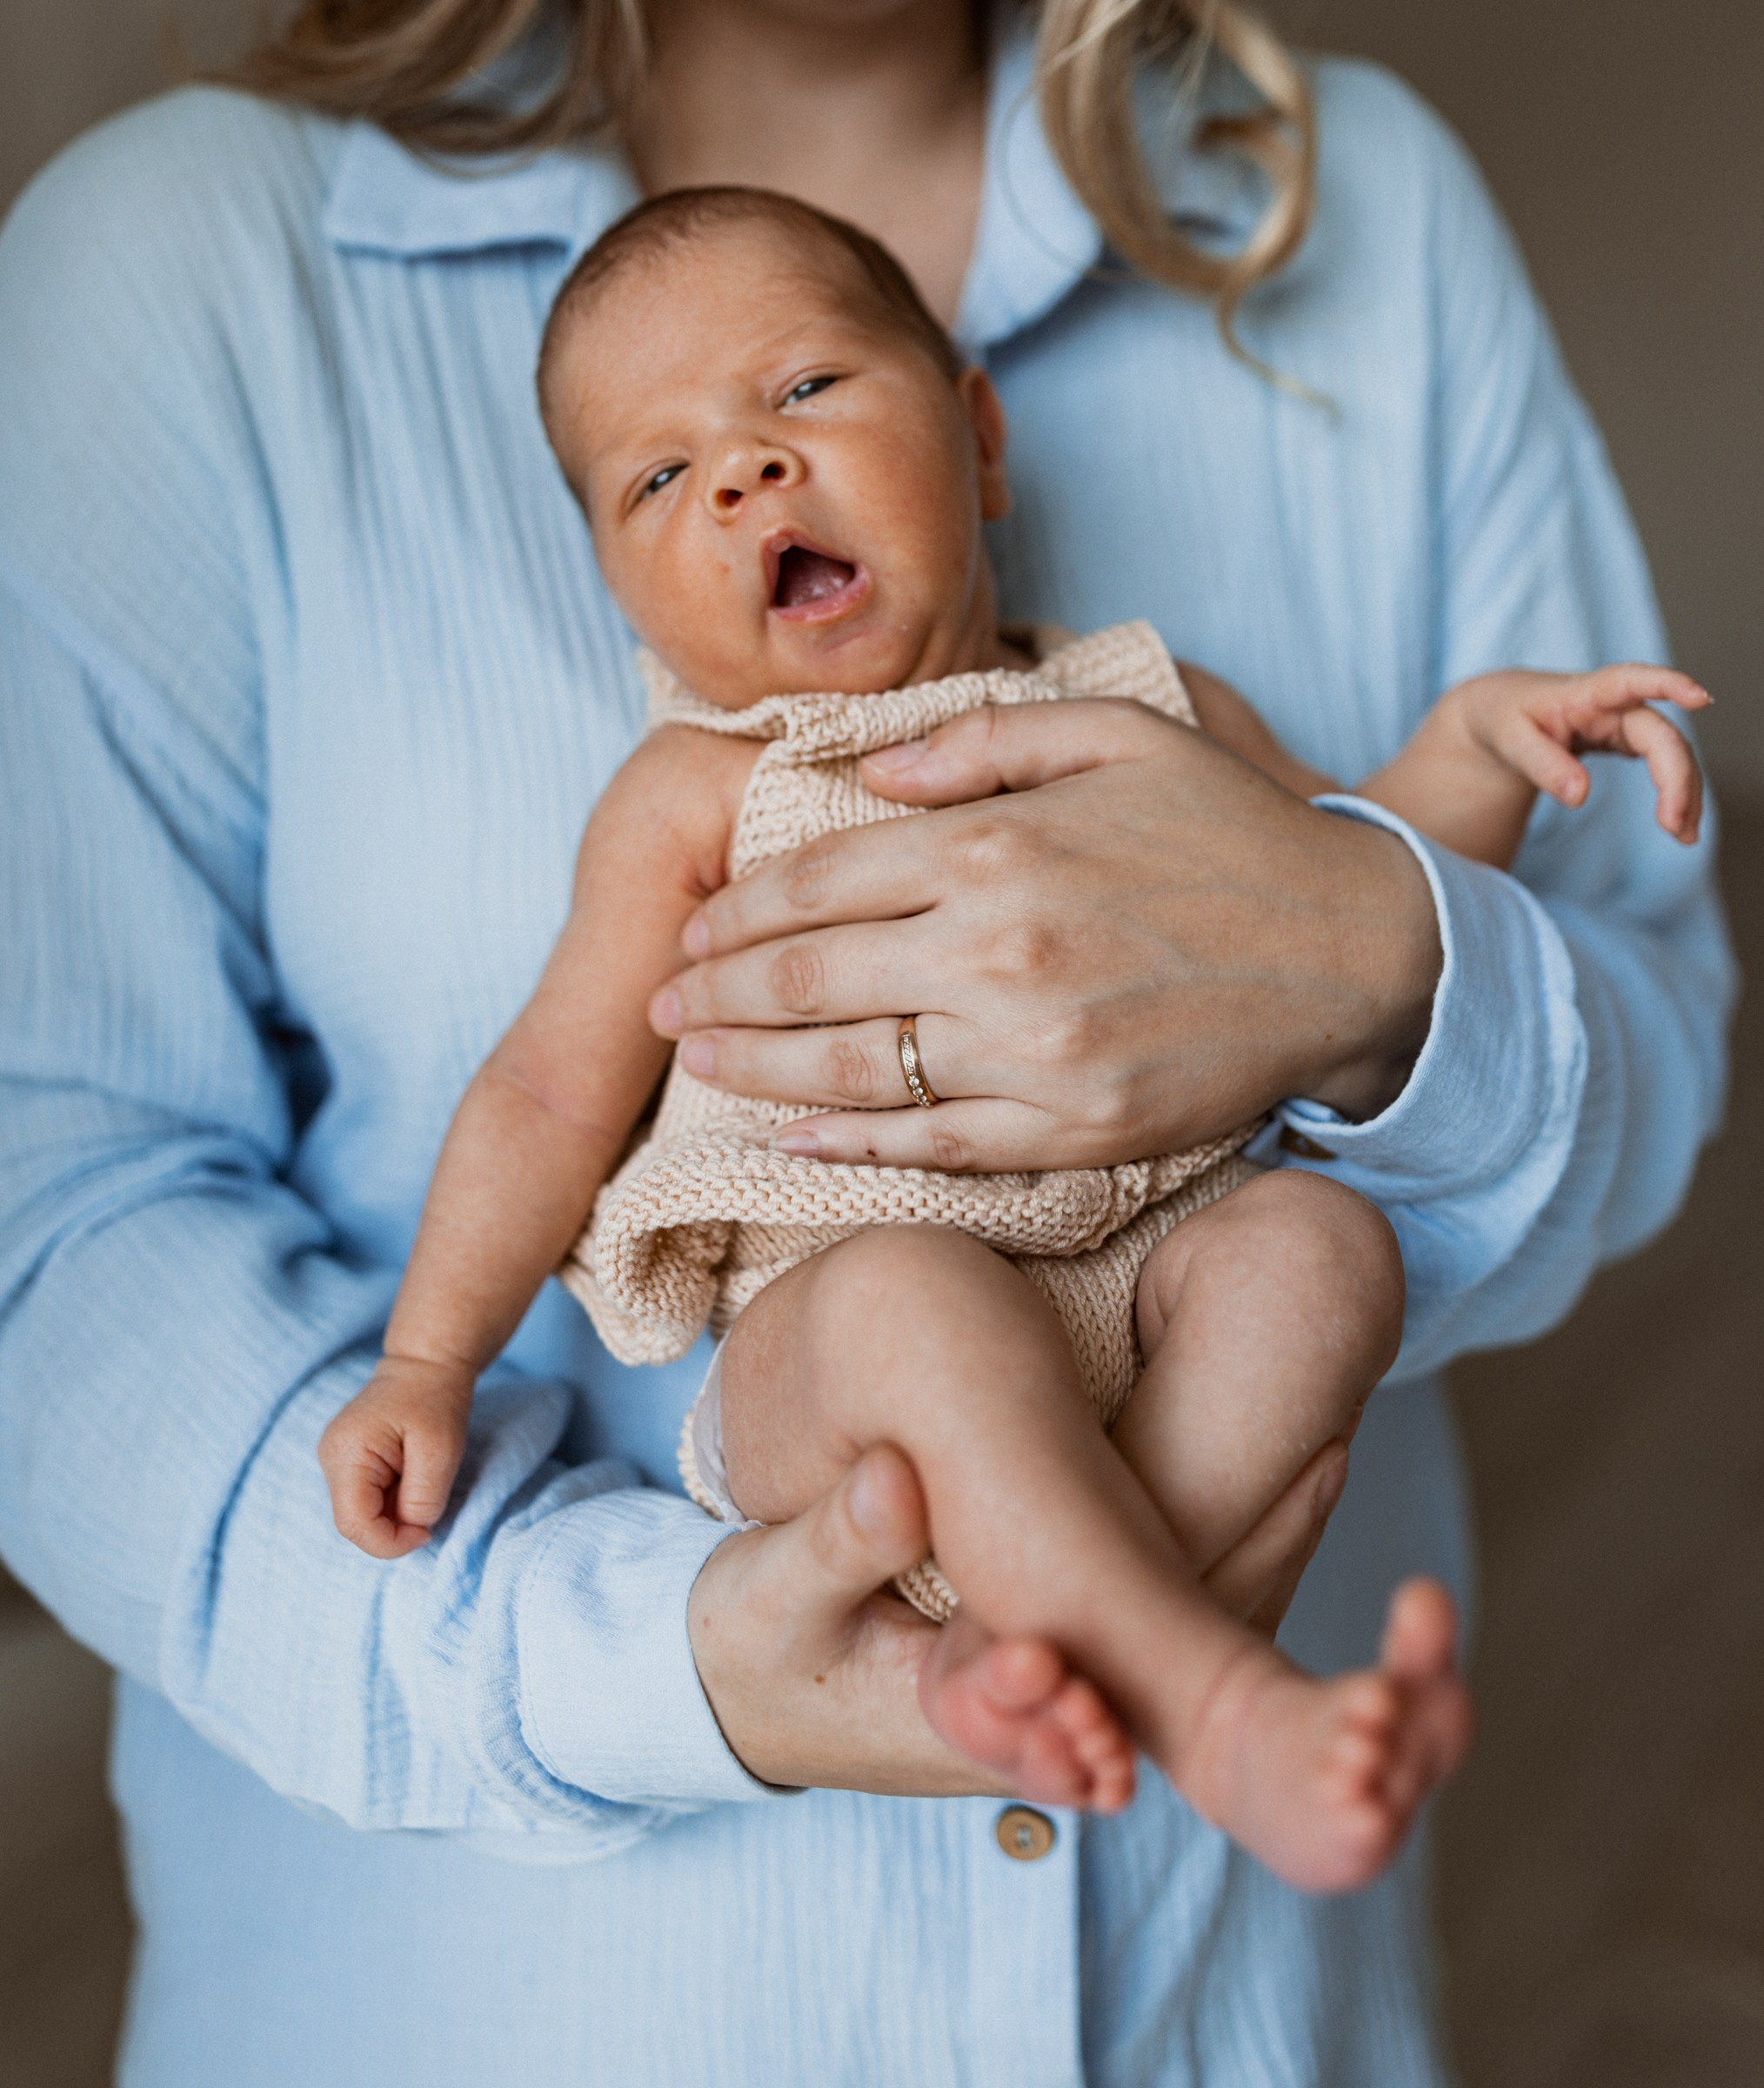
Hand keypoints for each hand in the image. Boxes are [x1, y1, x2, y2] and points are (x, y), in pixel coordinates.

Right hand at [317, 1356, 472, 1558]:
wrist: (426, 1365)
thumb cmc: (436, 1400)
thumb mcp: (441, 1451)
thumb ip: (423, 1498)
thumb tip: (411, 1530)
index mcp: (346, 1453)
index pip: (354, 1524)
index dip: (390, 1543)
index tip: (427, 1532)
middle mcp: (330, 1458)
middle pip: (354, 1523)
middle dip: (393, 1529)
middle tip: (429, 1510)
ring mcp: (335, 1460)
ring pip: (360, 1513)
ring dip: (394, 1515)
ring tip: (421, 1482)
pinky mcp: (347, 1461)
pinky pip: (365, 1499)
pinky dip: (391, 1502)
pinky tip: (411, 1478)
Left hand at [650, 700, 1440, 1170]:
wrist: (1358, 952)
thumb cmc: (1231, 834)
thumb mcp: (1114, 736)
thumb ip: (976, 740)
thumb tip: (862, 775)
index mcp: (995, 844)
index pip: (816, 879)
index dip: (735, 909)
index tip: (692, 928)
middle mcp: (996, 950)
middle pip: (804, 979)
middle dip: (712, 992)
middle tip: (660, 1004)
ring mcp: (1030, 1054)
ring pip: (846, 1071)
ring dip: (749, 1069)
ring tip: (695, 1061)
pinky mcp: (1069, 1133)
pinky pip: (928, 1148)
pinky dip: (845, 1146)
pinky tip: (788, 1136)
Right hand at [687, 1439, 1349, 1791]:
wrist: (755, 1681)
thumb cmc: (749, 1649)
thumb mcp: (763, 1604)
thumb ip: (829, 1549)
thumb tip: (896, 1476)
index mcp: (959, 1721)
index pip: (1077, 1701)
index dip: (1153, 1621)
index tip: (1213, 1524)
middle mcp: (1038, 1718)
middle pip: (1167, 1672)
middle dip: (1239, 1575)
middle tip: (1315, 1462)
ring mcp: (1064, 1682)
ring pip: (1184, 1639)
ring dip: (1250, 1549)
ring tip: (1321, 1451)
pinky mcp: (1070, 1639)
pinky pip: (1170, 1602)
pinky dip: (1228, 1536)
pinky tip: (1286, 1462)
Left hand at [1453, 663, 1708, 841]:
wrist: (1501, 712)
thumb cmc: (1505, 719)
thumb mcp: (1511, 741)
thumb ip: (1543, 766)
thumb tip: (1580, 797)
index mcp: (1586, 692)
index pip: (1631, 681)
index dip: (1667, 684)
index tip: (1700, 697)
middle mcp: (1616, 704)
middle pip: (1661, 735)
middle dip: (1676, 777)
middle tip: (1675, 826)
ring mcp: (1626, 723)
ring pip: (1671, 753)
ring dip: (1684, 792)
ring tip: (1684, 837)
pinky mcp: (1628, 741)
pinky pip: (1663, 766)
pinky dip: (1674, 795)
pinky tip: (1680, 828)